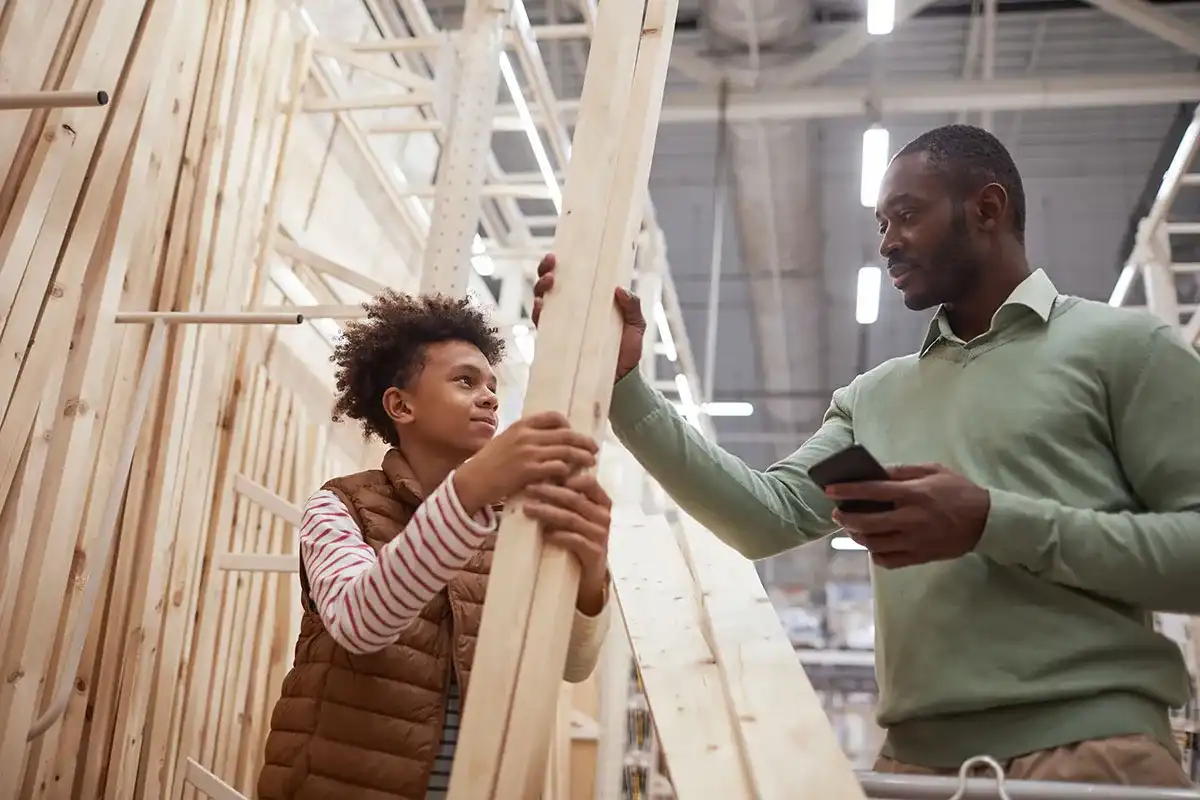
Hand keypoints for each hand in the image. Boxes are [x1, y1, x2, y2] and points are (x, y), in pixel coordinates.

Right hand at [454, 412, 597, 513]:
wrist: (473, 480)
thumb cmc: (489, 462)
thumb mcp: (506, 440)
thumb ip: (525, 436)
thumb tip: (547, 437)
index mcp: (522, 425)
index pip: (553, 417)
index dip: (568, 425)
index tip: (574, 433)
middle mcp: (527, 435)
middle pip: (565, 434)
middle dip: (583, 441)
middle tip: (594, 448)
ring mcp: (529, 453)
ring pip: (566, 451)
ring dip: (582, 457)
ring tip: (591, 462)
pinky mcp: (530, 471)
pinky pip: (557, 468)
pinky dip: (568, 472)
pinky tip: (573, 476)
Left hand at [523, 473, 611, 614]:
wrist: (589, 575)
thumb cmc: (580, 540)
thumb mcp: (576, 517)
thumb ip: (566, 501)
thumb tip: (538, 481)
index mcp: (602, 503)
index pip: (588, 483)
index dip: (567, 477)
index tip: (544, 475)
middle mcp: (603, 517)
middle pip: (575, 499)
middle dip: (549, 492)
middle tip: (528, 488)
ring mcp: (601, 535)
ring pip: (572, 519)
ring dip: (548, 512)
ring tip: (528, 509)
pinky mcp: (595, 553)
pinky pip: (576, 541)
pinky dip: (559, 536)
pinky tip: (545, 534)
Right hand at [531, 253, 646, 381]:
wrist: (621, 382)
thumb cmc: (628, 352)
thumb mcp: (635, 325)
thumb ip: (632, 307)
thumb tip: (619, 289)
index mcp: (588, 303)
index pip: (570, 280)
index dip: (559, 266)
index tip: (557, 255)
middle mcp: (571, 313)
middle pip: (550, 288)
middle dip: (544, 272)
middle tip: (552, 266)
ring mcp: (562, 329)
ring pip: (542, 303)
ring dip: (540, 290)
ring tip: (549, 282)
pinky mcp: (557, 345)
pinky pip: (542, 327)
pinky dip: (538, 315)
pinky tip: (541, 306)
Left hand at [825, 464, 990, 569]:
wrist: (987, 521)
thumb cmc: (958, 491)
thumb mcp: (933, 470)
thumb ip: (903, 471)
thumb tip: (875, 471)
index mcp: (914, 494)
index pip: (872, 491)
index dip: (847, 491)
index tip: (829, 490)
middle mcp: (911, 519)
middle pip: (867, 523)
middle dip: (846, 518)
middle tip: (837, 514)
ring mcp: (915, 541)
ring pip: (874, 544)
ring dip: (857, 536)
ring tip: (851, 528)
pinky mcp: (920, 556)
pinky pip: (888, 561)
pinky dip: (875, 554)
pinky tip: (872, 544)